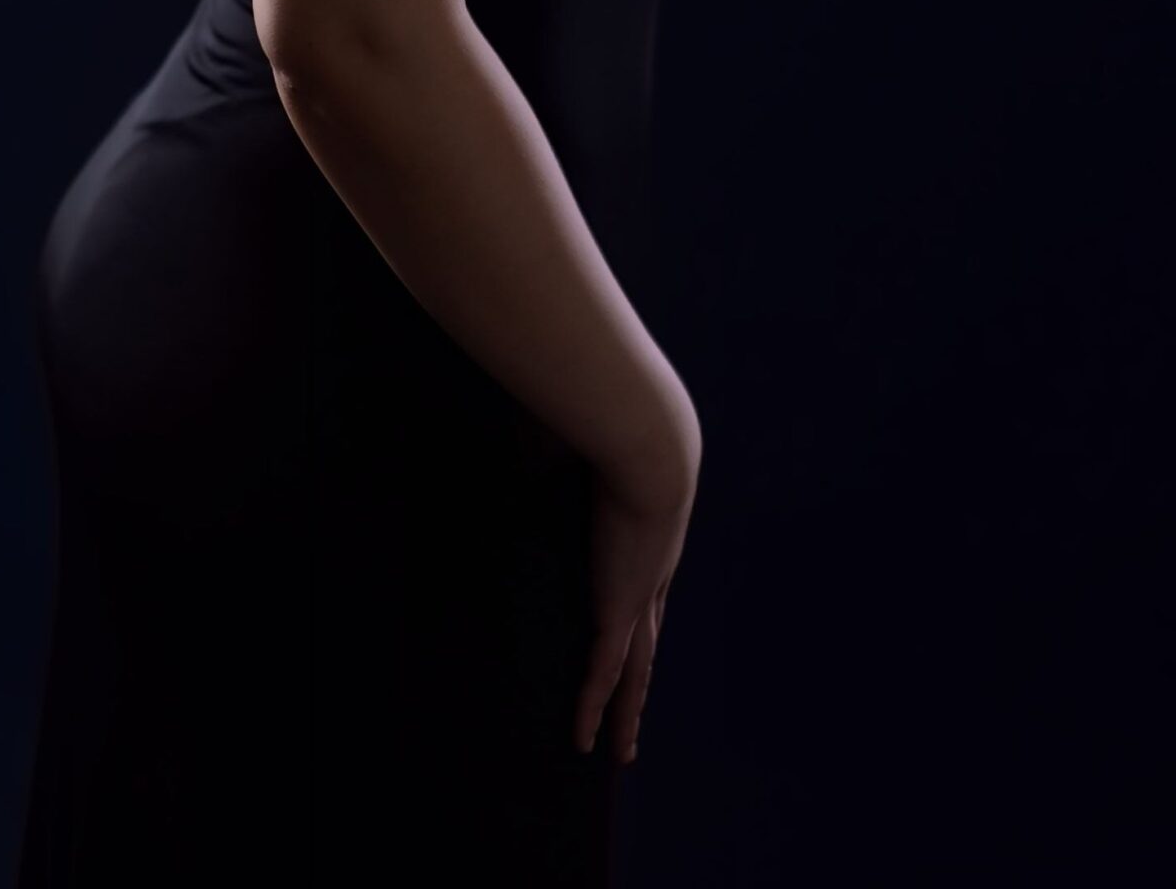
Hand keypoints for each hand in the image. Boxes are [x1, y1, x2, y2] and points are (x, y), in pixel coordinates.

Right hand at [575, 390, 699, 764]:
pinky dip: (592, 708)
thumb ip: (559, 439)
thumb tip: (523, 423)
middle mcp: (652, 573)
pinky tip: (584, 741)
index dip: (636, 617)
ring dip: (629, 713)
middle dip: (640, 683)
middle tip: (634, 719)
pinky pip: (604, 673)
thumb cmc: (616, 426)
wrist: (650, 440)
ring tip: (623, 751)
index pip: (643, 589)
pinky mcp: (621, 610)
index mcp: (649, 535)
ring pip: (636, 671)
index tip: (631, 635)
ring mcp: (640, 596)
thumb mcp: (588, 438)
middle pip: (648, 643)